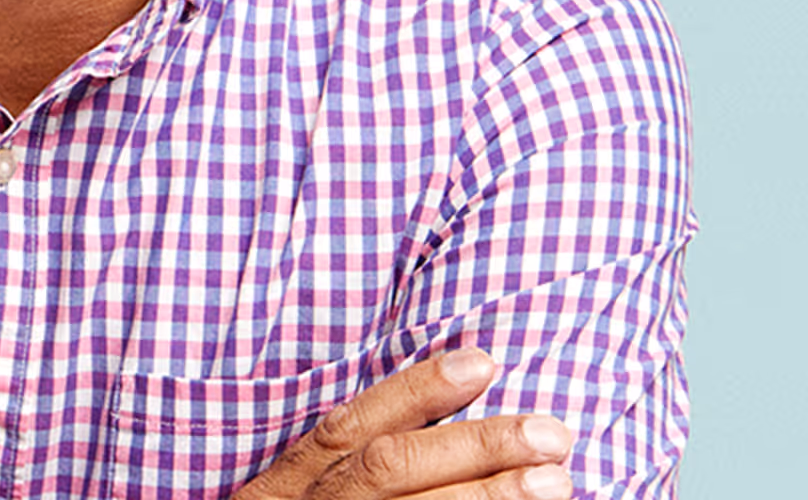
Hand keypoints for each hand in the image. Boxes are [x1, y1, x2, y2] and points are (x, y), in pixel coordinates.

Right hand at [233, 350, 574, 499]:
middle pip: (394, 472)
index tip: (482, 360)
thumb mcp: (288, 497)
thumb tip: (434, 412)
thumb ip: (339, 462)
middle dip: (475, 448)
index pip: (353, 427)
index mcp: (290, 485)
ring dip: (491, 499)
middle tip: (552, 433)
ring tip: (557, 481)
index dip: (417, 391)